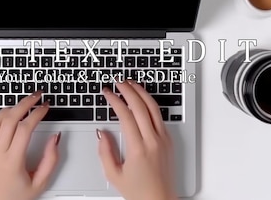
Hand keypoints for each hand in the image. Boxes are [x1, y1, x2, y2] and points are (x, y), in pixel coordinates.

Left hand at [0, 91, 59, 199]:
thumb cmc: (14, 199)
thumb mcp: (39, 183)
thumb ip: (50, 160)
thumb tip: (55, 139)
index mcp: (12, 161)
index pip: (25, 128)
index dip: (37, 114)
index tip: (45, 107)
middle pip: (10, 119)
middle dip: (25, 103)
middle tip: (36, 96)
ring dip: (11, 107)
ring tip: (24, 103)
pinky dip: (0, 116)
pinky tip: (10, 113)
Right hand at [97, 80, 177, 199]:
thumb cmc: (139, 192)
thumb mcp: (113, 175)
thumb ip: (104, 151)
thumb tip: (102, 133)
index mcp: (138, 148)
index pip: (126, 115)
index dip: (115, 100)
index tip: (107, 92)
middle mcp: (153, 141)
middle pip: (141, 106)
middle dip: (128, 90)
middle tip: (118, 81)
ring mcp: (163, 139)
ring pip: (153, 108)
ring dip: (141, 92)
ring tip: (131, 83)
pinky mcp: (169, 141)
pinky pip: (159, 116)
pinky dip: (149, 103)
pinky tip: (143, 99)